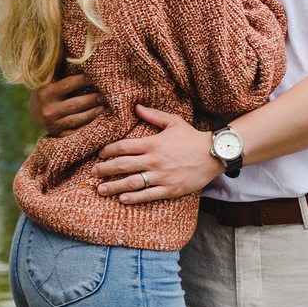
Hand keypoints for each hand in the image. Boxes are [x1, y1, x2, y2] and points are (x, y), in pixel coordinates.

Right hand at [31, 71, 105, 134]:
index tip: (95, 77)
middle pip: (74, 104)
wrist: (35, 114)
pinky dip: (86, 128)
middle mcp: (48, 110)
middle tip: (106, 95)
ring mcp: (53, 124)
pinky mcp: (58, 134)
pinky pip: (74, 133)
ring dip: (92, 114)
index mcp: (45, 93)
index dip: (82, 80)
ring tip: (104, 108)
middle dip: (92, 99)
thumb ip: (58, 70)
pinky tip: (97, 123)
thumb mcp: (48, 81)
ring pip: (76, 119)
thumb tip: (73, 53)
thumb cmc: (47, 92)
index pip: (67, 85)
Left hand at [96, 108, 220, 201]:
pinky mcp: (170, 189)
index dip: (109, 150)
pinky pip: (148, 195)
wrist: (214, 154)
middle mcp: (155, 160)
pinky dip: (134, 198)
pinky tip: (122, 199)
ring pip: (132, 182)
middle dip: (106, 169)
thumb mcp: (174, 122)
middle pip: (124, 165)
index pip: (125, 147)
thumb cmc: (192, 137)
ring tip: (101, 189)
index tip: (100, 154)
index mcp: (154, 143)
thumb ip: (153, 115)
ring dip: (114, 186)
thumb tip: (136, 107)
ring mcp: (162, 176)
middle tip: (94, 172)